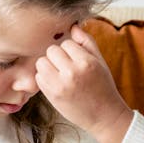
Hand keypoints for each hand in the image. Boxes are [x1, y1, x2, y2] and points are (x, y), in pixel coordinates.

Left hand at [35, 25, 133, 142]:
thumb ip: (87, 42)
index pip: (66, 43)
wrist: (104, 116)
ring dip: (48, 66)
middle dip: (57, 57)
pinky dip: (45, 78)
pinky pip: (39, 77)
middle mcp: (72, 72)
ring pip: (41, 62)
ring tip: (60, 74)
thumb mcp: (100, 62)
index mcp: (86, 62)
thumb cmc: (103, 87)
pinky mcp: (51, 96)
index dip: (70, 50)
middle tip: (66, 66)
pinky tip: (57, 84)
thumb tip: (73, 26)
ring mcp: (60, 85)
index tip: (76, 59)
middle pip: (51, 50)